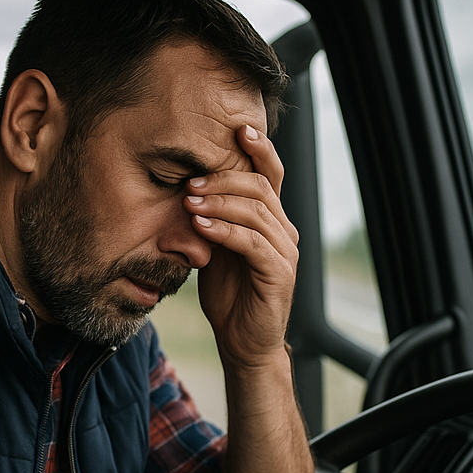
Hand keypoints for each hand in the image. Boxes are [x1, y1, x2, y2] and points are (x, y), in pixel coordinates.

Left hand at [184, 124, 297, 368]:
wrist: (243, 343)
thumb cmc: (229, 297)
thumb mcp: (215, 249)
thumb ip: (211, 220)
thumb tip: (186, 189)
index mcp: (271, 221)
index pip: (270, 175)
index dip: (259, 149)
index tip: (236, 129)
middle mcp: (284, 232)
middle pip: (261, 188)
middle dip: (223, 180)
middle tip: (190, 183)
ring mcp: (285, 252)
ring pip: (257, 212)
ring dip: (220, 203)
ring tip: (189, 203)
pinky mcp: (279, 274)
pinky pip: (253, 243)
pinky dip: (225, 231)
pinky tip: (201, 227)